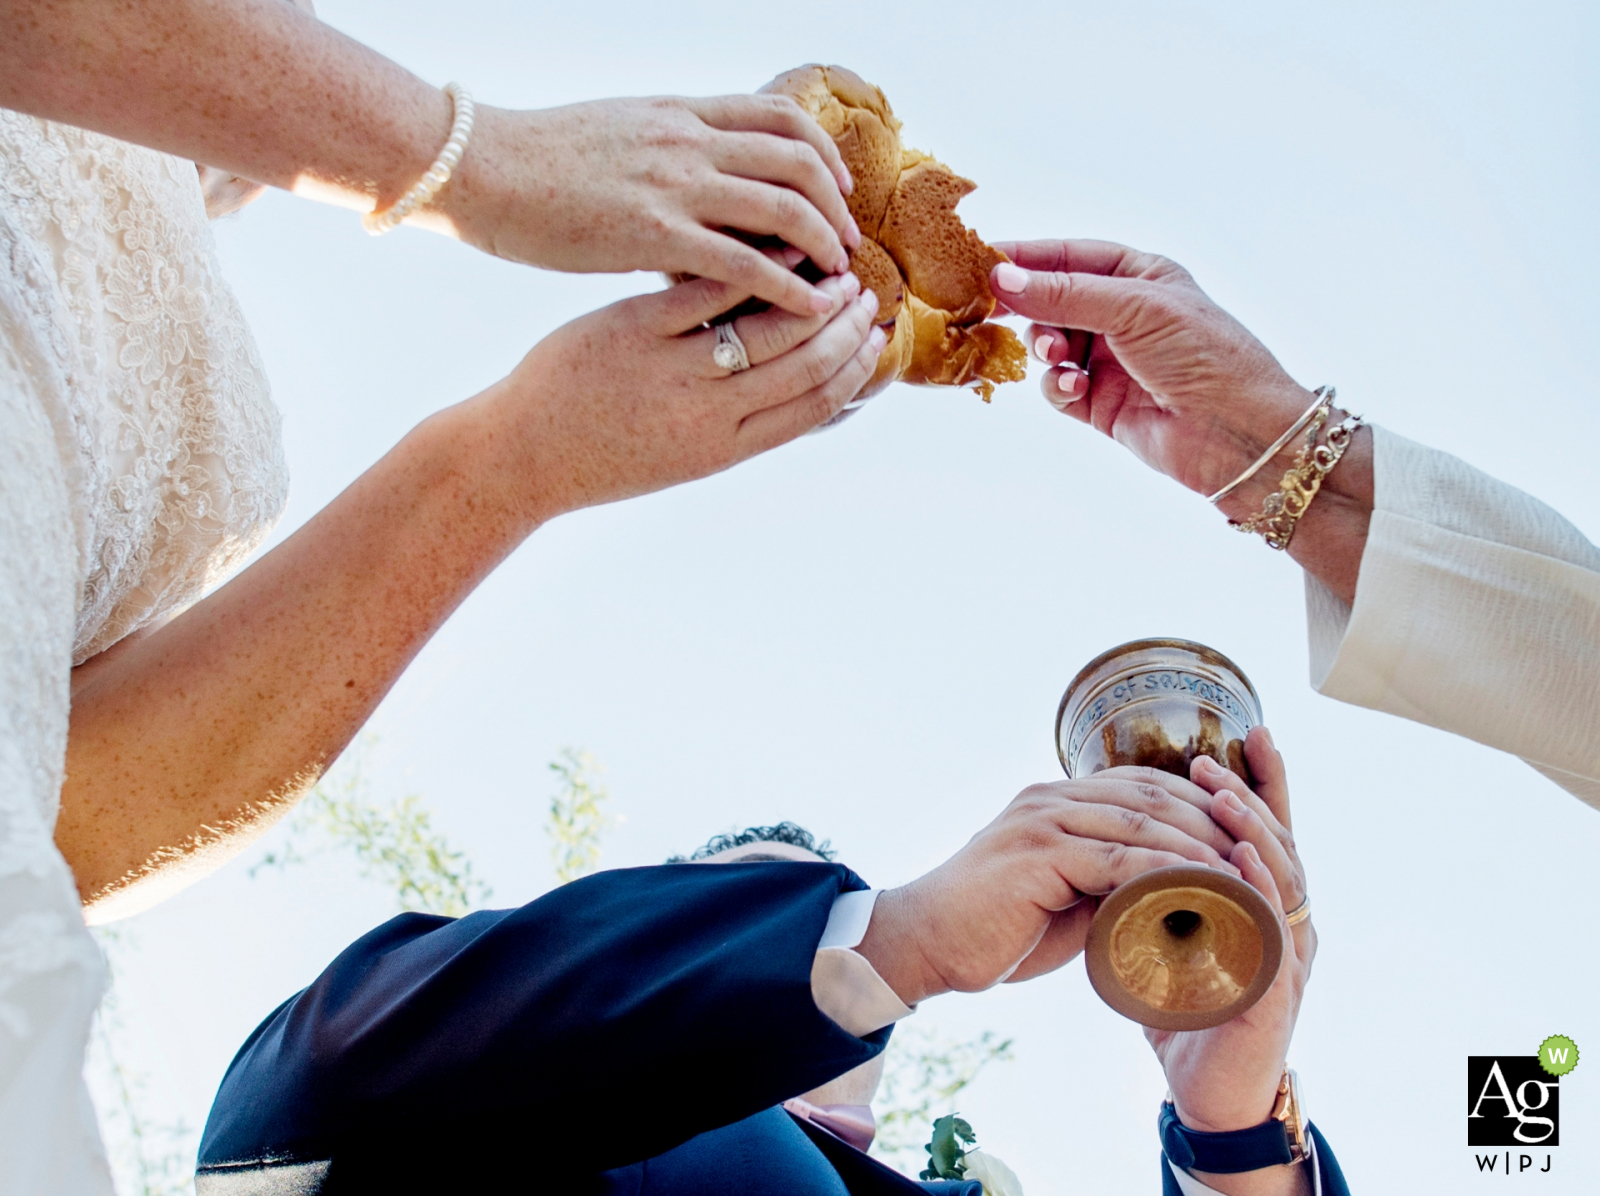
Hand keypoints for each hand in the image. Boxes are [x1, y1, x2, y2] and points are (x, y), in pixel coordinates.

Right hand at [441, 96, 860, 316]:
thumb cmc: (536, 160)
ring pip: (785, 207)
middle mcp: (689, 141)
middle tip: (849, 244)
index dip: (823, 153)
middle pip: (798, 159)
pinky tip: (806, 309)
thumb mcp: (616, 131)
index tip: (838, 188)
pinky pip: (745, 261)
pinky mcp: (655, 234)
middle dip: (836, 203)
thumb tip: (694, 163)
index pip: (780, 116)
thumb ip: (665, 146)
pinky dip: (788, 285)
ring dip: (824, 243)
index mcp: (681, 114)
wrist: (480, 167)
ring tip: (839, 279)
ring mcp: (675, 185)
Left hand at [466, 269, 883, 525]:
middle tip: (867, 290)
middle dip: (846, 326)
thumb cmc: (598, 456)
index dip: (856, 368)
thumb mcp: (678, 457)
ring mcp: (672, 374)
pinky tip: (772, 239)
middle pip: (806, 366)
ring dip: (812, 292)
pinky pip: (707, 292)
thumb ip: (733, 427)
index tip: (878, 335)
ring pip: (770, 329)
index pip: (815, 406)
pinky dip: (751, 264)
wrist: (518, 457)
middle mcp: (708, 416)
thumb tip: (788, 402)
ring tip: (831, 260)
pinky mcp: (633, 333)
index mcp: (723, 449)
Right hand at [855, 772, 1243, 1006]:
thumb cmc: (991, 929)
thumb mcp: (1060, 896)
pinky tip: (1202, 895)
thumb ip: (1105, 881)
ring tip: (1245, 879)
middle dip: (1212, 821)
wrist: (924, 944)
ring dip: (1201, 847)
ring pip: (1143, 822)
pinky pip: (1120, 858)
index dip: (1198, 805)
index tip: (1241, 837)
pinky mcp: (1039, 852)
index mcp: (1056, 798)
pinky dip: (1168, 874)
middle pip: (1153, 794)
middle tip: (1259, 856)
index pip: (1144, 785)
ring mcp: (1043, 819)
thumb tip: (1165, 894)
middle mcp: (1050, 796)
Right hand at [987, 240, 1374, 603]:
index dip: (1026, 258)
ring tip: (1055, 354)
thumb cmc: (1204, 354)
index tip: (980, 261)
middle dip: (1029, 307)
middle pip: (1053, 301)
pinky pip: (1058, 388)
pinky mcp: (1102, 405)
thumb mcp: (1133, 307)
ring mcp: (1111, 361)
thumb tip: (1002, 278)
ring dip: (1044, 347)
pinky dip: (1056, 386)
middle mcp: (1124, 315)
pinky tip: (1072, 388)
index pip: (1070, 256)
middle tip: (993, 310)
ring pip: (1049, 345)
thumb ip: (1064, 293)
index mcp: (1140, 276)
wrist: (1238, 433)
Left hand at [1147, 729, 1315, 1142]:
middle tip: (1221, 756)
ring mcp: (1286, 959)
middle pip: (1282, 845)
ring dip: (1254, 836)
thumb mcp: (1174, 934)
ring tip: (1226, 797)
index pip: (1270, 832)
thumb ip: (1168, 886)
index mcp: (1265, 906)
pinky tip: (1241, 865)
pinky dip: (1258, 896)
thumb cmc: (1191, 1010)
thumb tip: (1132, 834)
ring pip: (1283, 882)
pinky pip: (1272, 937)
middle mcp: (1287, 925)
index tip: (1251, 731)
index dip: (1267, 782)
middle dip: (1254, 796)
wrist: (1205, 1091)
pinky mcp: (1274, 997)